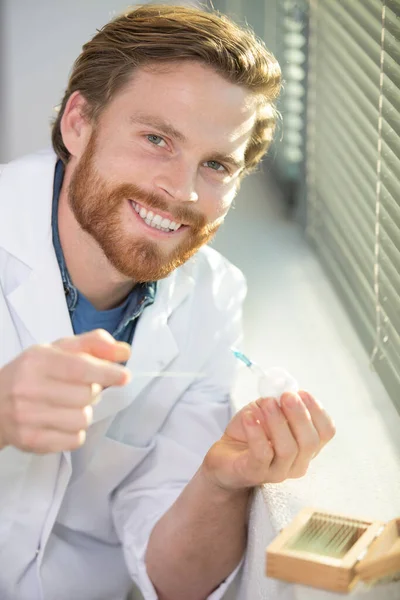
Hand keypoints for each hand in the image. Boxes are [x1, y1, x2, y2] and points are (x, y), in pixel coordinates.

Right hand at [0, 329, 130, 453]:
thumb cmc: (33, 374)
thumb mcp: (58, 350)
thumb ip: (93, 344)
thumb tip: (124, 351)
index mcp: (38, 361)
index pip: (80, 368)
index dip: (106, 372)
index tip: (124, 376)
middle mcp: (29, 388)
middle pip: (87, 395)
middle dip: (91, 391)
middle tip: (79, 389)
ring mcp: (27, 417)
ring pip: (83, 419)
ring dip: (83, 412)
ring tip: (68, 405)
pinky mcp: (31, 441)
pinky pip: (74, 440)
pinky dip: (75, 432)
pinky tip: (61, 422)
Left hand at [203, 391, 335, 489]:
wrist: (225, 456)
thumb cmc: (251, 431)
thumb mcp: (268, 410)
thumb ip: (280, 401)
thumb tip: (288, 390)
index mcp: (306, 447)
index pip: (326, 432)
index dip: (317, 411)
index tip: (302, 392)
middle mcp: (297, 463)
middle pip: (310, 442)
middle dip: (299, 415)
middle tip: (286, 396)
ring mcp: (277, 472)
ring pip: (288, 449)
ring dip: (277, 421)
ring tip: (266, 403)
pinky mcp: (254, 473)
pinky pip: (262, 454)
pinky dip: (256, 432)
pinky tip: (249, 417)